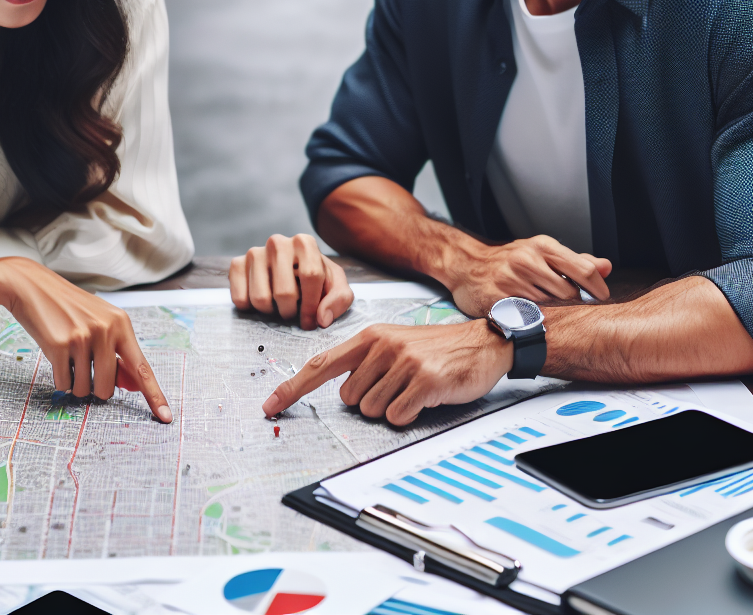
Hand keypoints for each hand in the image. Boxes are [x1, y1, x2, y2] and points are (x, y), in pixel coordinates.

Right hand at [0, 258, 172, 422]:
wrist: (32, 286)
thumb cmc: (69, 308)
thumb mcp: (100, 323)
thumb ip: (117, 354)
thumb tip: (133, 387)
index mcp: (121, 324)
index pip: (142, 367)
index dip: (155, 395)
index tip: (166, 417)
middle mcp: (105, 330)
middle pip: (108, 388)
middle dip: (96, 386)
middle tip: (83, 364)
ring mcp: (82, 338)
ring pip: (85, 389)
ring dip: (75, 382)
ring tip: (68, 356)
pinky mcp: (59, 346)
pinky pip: (64, 384)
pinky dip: (60, 377)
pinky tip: (56, 355)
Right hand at [229, 234, 354, 328]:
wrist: (289, 270)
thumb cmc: (315, 279)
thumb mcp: (335, 285)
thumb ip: (339, 299)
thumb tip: (321, 318)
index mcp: (305, 243)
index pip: (310, 275)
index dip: (311, 305)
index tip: (310, 322)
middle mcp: (278, 243)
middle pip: (284, 292)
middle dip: (291, 311)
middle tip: (293, 312)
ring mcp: (255, 252)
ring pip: (260, 298)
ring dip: (272, 311)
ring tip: (278, 305)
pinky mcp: (237, 264)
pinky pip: (240, 299)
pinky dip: (251, 309)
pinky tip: (263, 301)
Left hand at [262, 321, 512, 425]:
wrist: (483, 343)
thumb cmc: (436, 349)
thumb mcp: (394, 344)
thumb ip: (364, 362)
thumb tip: (342, 393)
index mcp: (369, 337)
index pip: (321, 365)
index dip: (292, 388)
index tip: (270, 405)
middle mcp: (382, 346)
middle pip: (350, 399)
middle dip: (371, 400)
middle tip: (399, 385)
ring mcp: (403, 363)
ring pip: (372, 410)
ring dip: (392, 408)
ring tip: (414, 389)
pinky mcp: (423, 381)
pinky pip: (397, 415)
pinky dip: (409, 414)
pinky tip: (426, 396)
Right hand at [446, 236, 610, 316]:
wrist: (467, 265)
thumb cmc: (510, 260)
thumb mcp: (543, 251)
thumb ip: (575, 261)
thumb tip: (606, 267)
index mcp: (542, 247)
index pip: (584, 270)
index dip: (598, 289)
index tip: (601, 299)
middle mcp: (527, 261)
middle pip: (569, 294)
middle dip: (574, 306)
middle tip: (573, 311)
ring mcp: (510, 281)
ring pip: (550, 309)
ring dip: (555, 316)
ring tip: (550, 315)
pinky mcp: (497, 300)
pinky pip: (526, 319)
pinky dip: (534, 323)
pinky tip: (532, 320)